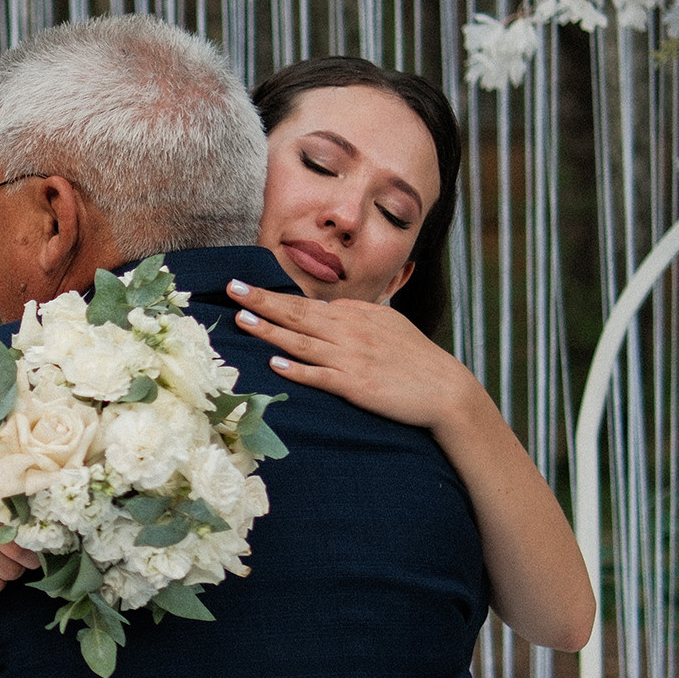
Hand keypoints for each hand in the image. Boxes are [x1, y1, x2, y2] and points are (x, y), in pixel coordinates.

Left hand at [226, 280, 487, 433]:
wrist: (446, 390)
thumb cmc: (415, 359)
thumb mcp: (387, 325)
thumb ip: (356, 316)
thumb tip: (329, 311)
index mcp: (356, 314)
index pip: (307, 303)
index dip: (273, 296)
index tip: (245, 288)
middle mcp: (350, 331)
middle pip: (298, 313)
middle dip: (262, 300)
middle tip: (232, 288)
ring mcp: (352, 358)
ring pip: (302, 342)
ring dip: (270, 330)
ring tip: (242, 320)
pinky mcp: (356, 385)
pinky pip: (321, 376)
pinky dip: (298, 370)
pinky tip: (275, 365)